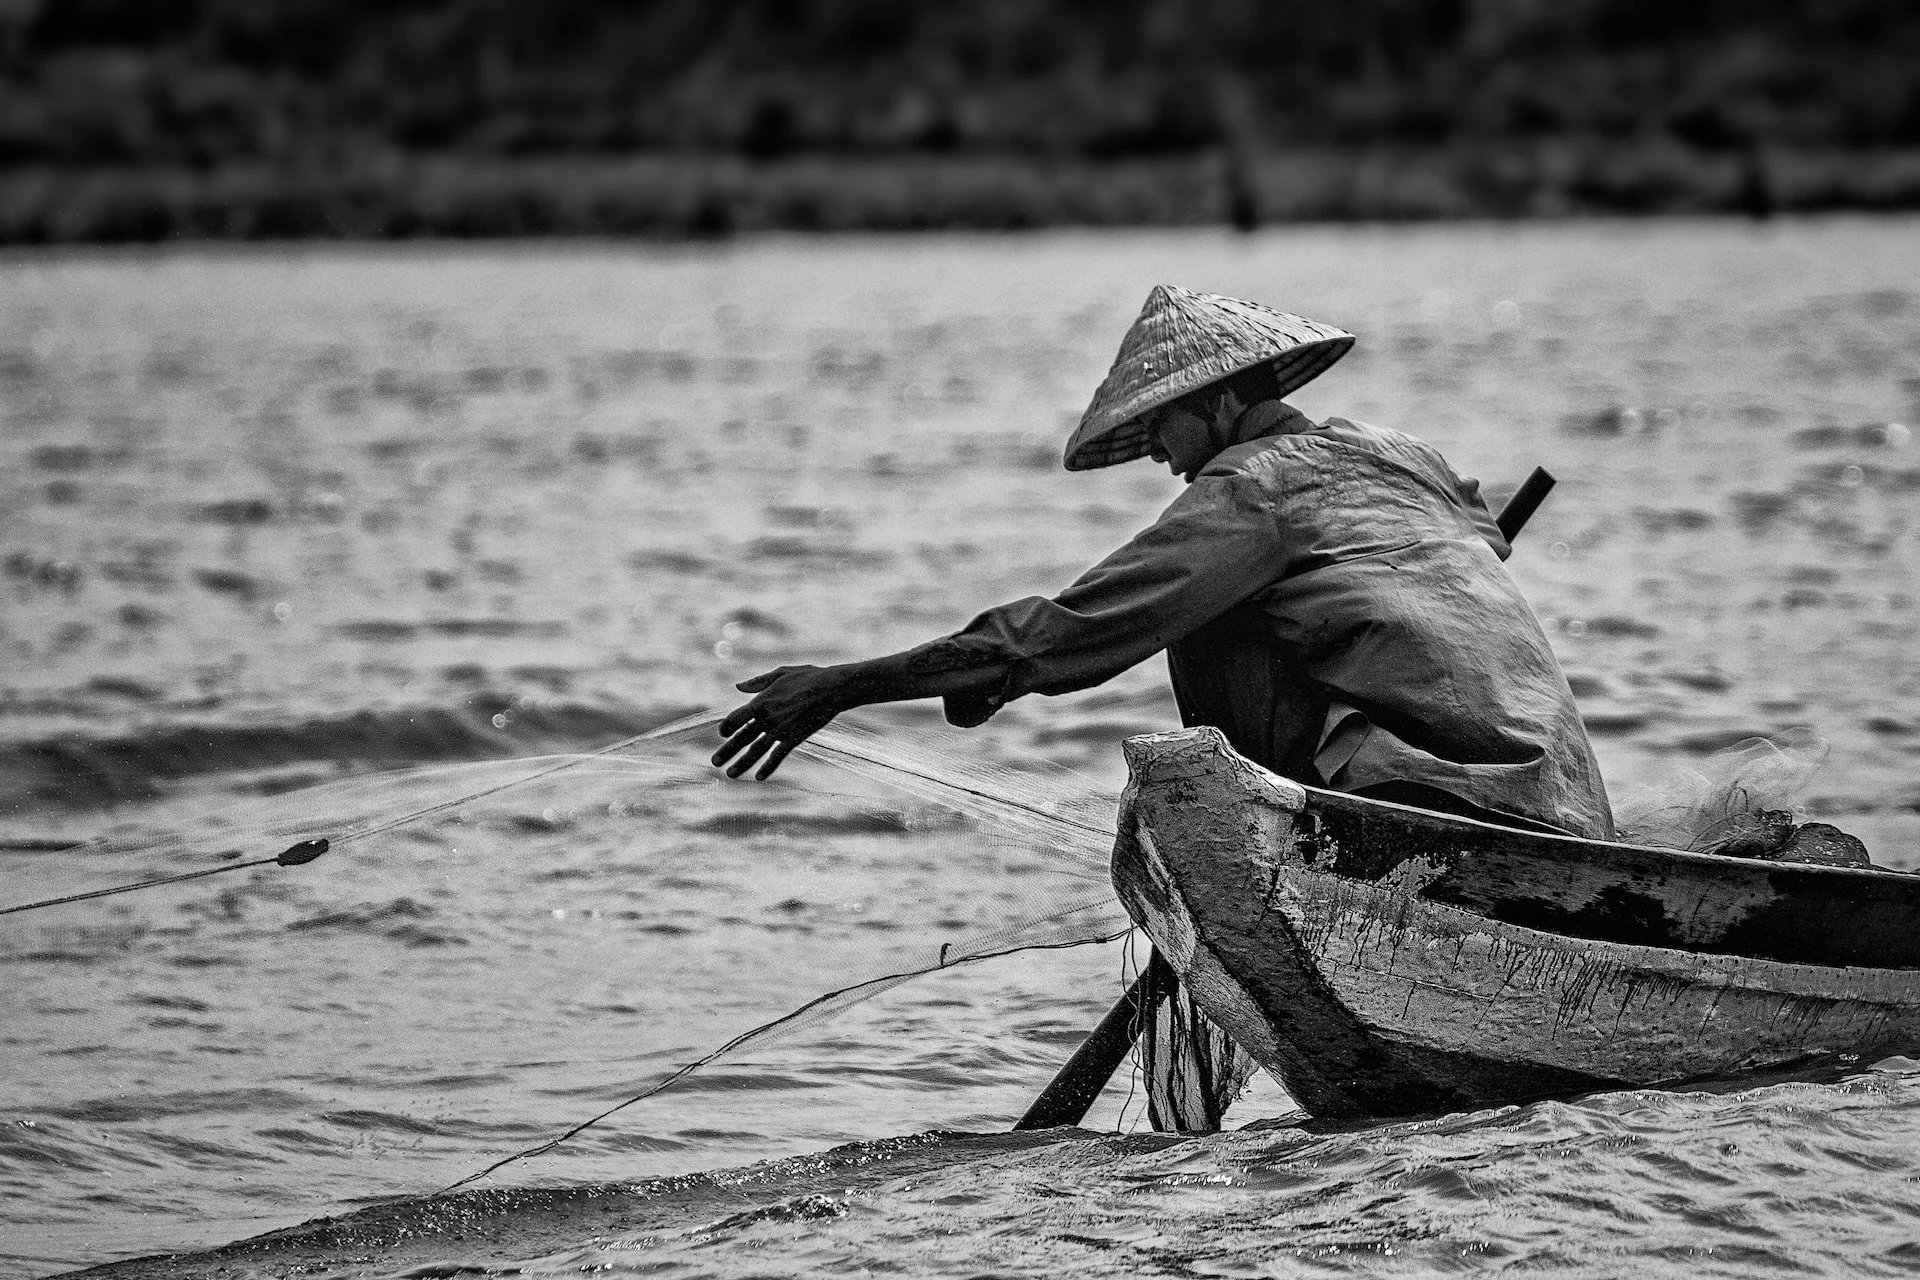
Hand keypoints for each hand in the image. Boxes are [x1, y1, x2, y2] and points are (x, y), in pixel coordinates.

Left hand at [711, 665, 853, 779]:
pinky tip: (759, 777)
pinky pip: (778, 756)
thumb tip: (738, 686)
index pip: (736, 719)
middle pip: (742, 738)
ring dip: (742, 764)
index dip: (726, 727)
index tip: (722, 734)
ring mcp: (781, 730)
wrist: (833, 689)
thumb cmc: (808, 677)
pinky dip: (769, 767)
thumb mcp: (780, 673)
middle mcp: (767, 718)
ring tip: (730, 774)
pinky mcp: (795, 738)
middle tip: (714, 762)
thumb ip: (758, 682)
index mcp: (761, 702)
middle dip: (727, 751)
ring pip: (757, 751)